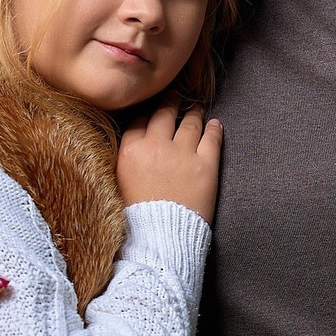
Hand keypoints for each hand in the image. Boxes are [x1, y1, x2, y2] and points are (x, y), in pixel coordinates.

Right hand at [117, 104, 222, 220]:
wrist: (161, 238)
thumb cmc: (139, 217)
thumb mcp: (120, 183)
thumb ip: (128, 159)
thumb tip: (136, 145)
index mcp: (131, 151)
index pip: (140, 120)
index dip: (148, 113)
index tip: (154, 110)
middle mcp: (156, 146)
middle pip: (164, 114)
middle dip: (171, 102)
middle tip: (176, 96)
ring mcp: (182, 154)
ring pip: (190, 122)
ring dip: (194, 112)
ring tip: (197, 108)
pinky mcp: (205, 165)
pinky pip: (212, 138)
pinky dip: (214, 128)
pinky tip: (215, 123)